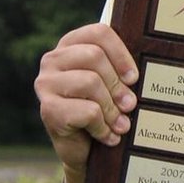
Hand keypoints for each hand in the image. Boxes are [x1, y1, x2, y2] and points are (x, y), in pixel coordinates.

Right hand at [34, 23, 138, 181]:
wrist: (82, 149)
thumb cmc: (101, 108)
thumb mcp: (112, 85)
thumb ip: (121, 72)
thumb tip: (137, 78)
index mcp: (71, 45)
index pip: (99, 33)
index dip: (121, 54)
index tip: (133, 78)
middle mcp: (53, 59)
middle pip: (95, 56)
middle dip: (118, 84)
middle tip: (130, 104)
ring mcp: (45, 83)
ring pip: (90, 82)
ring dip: (112, 108)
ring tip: (121, 124)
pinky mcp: (47, 109)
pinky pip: (87, 111)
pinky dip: (103, 126)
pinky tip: (107, 136)